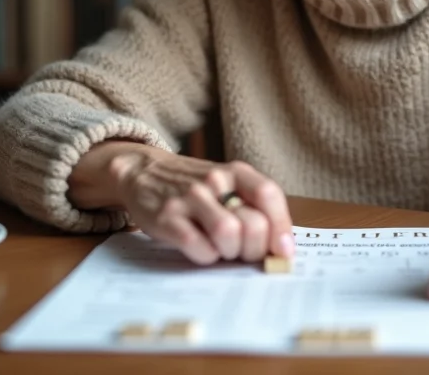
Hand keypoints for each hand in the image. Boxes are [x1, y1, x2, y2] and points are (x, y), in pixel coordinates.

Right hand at [105, 147, 294, 266]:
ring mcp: (189, 198)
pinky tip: (202, 249)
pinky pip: (199, 247)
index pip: (269, 195)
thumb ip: (253, 208)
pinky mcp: (166, 218)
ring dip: (230, 254)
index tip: (283, 252)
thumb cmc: (195, 188)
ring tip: (222, 250)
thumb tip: (282, 248)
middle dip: (254, 250)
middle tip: (244, 253)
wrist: (144, 173)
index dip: (282, 227)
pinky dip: (206, 257)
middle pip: (253, 224)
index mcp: (235, 172)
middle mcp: (214, 180)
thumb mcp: (227, 185)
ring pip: (228, 234)